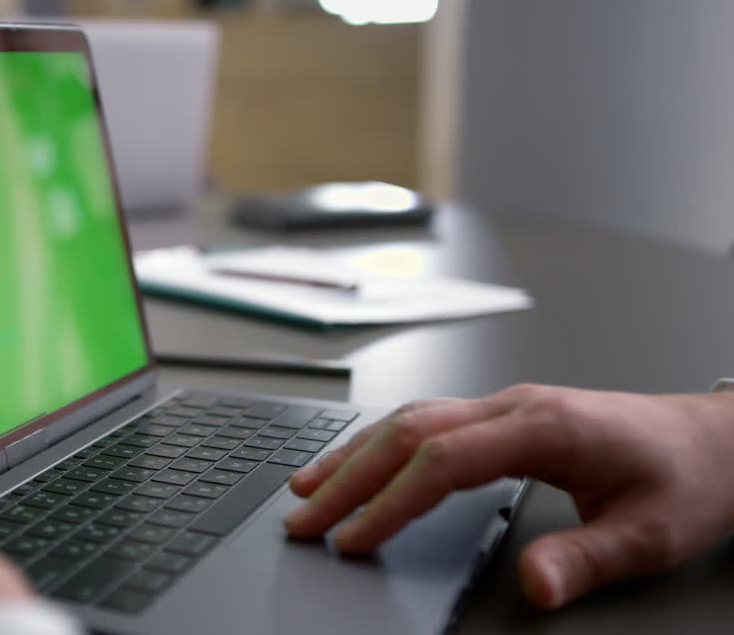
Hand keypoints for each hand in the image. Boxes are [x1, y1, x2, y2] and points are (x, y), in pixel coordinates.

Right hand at [282, 384, 733, 608]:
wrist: (717, 438)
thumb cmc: (685, 477)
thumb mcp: (650, 533)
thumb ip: (584, 559)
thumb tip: (531, 586)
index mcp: (542, 427)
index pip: (441, 461)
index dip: (390, 502)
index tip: (354, 538)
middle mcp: (513, 407)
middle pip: (407, 432)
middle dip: (347, 476)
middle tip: (301, 516)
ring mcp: (505, 407)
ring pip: (408, 418)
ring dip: (353, 453)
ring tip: (306, 487)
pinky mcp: (503, 416)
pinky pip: (424, 421)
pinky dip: (380, 444)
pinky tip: (359, 463)